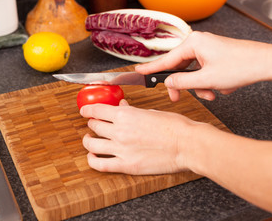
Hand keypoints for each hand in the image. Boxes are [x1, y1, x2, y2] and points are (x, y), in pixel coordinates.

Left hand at [79, 100, 199, 174]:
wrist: (187, 144)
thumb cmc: (174, 127)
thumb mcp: (151, 112)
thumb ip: (132, 111)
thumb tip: (122, 106)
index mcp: (125, 115)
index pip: (97, 110)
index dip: (87, 110)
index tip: (85, 111)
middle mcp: (119, 131)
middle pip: (94, 126)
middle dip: (91, 124)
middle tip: (93, 125)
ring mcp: (121, 149)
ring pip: (92, 145)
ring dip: (88, 141)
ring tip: (89, 140)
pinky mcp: (126, 165)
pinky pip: (100, 164)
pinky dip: (92, 160)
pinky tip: (92, 157)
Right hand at [136, 31, 271, 100]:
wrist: (265, 63)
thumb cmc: (240, 66)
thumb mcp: (206, 80)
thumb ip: (182, 82)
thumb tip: (168, 83)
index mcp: (193, 44)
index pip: (166, 59)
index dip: (151, 68)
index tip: (138, 72)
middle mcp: (198, 43)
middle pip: (179, 67)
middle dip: (182, 85)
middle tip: (176, 98)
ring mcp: (206, 49)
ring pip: (191, 72)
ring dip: (198, 86)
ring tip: (210, 94)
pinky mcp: (214, 55)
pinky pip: (202, 71)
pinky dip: (207, 82)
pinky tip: (218, 89)